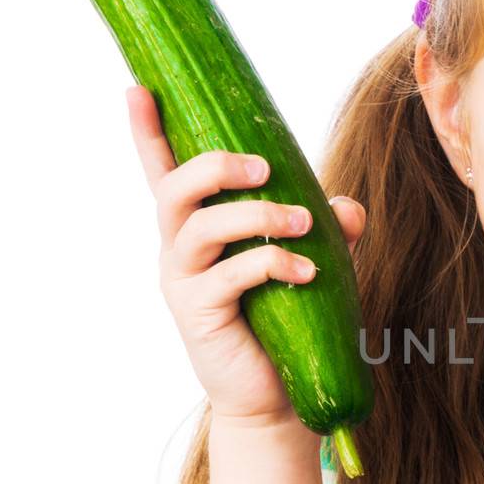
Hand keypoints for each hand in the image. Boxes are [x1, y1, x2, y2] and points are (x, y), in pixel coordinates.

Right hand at [126, 85, 366, 428]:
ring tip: (303, 223)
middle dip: (216, 167)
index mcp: (195, 228)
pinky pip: (230, 276)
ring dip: (256, 215)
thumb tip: (346, 207)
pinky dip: (271, 263)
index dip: (146, 131)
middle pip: (174, 189)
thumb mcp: (312, 263)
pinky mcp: (200, 316)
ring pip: (200, 228)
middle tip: (266, 168)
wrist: (276, 397)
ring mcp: (184, 283)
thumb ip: (325, 228)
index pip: (162, 172)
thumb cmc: (287, 322)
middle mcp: (179, 251)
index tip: (137, 86)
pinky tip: (306, 272)